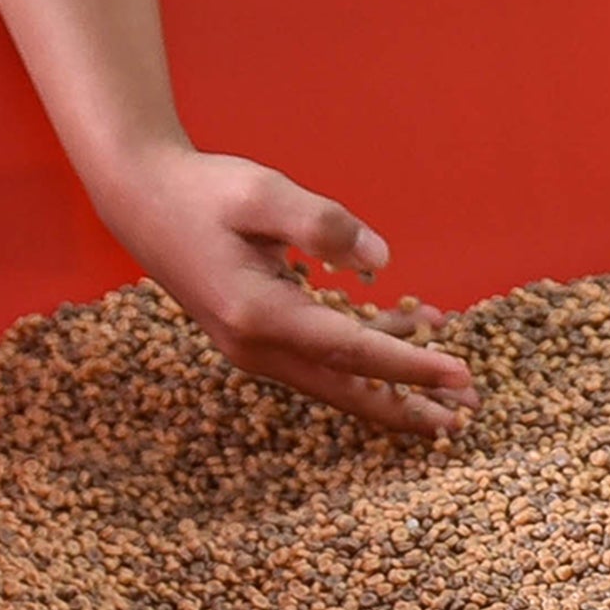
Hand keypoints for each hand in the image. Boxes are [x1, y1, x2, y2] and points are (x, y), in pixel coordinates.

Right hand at [92, 144, 479, 437]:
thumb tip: (380, 266)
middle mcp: (258, 344)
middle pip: (348, 386)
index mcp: (261, 314)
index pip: (352, 351)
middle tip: (466, 417)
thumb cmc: (206, 192)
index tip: (460, 378)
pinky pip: (324, 351)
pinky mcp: (259, 331)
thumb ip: (322, 225)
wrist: (143, 199)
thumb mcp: (264, 194)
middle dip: (409, 404)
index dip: (410, 366)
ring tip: (452, 387)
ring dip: (394, 380)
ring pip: (338, 374)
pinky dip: (368, 344)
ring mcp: (256, 344)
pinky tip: (412, 320)